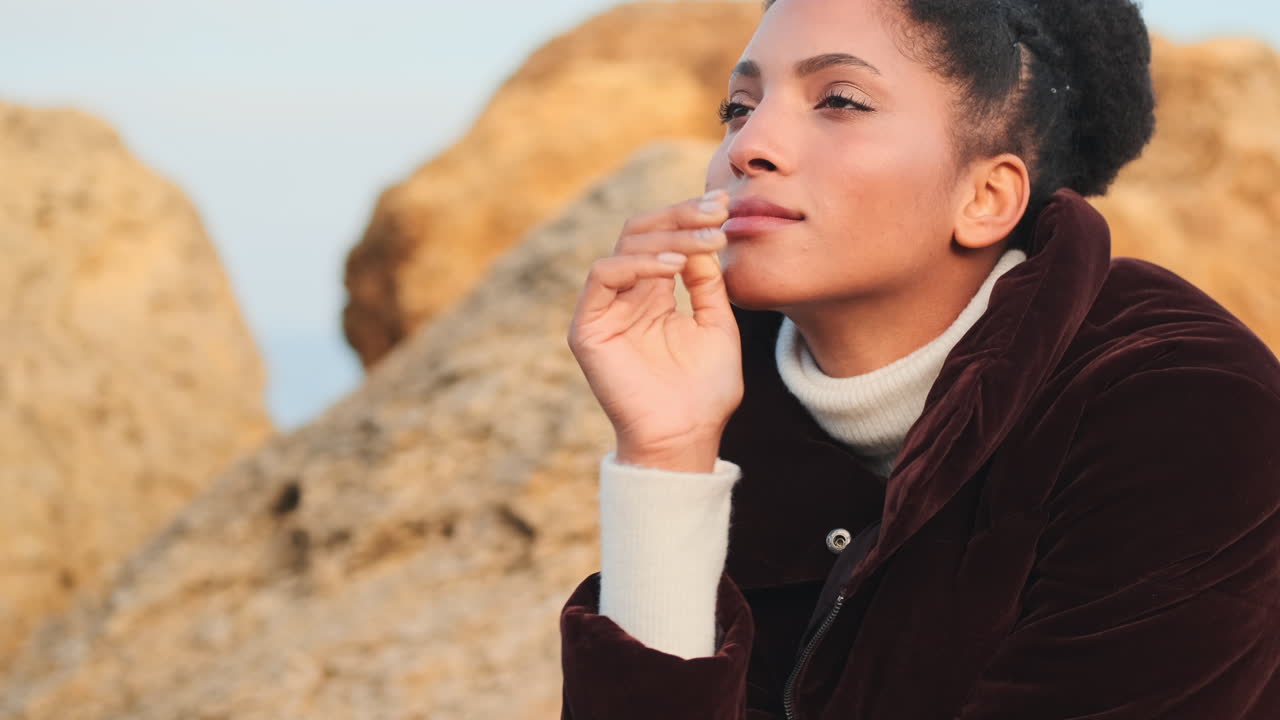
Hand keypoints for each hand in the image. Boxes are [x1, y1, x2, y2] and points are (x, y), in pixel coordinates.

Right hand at [567, 190, 743, 471]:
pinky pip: (603, 276)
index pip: (663, 238)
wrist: (686, 438)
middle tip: (717, 209)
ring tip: (708, 241)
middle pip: (641, 232)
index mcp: (653, 294)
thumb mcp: (717, 325)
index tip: (725, 206)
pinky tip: (676, 267)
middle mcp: (626, 296)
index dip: (690, 217)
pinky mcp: (588, 328)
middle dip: (681, 215)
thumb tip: (705, 238)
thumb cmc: (704, 392)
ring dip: (669, 236)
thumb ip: (707, 283)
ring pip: (625, 246)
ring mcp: (604, 310)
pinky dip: (638, 264)